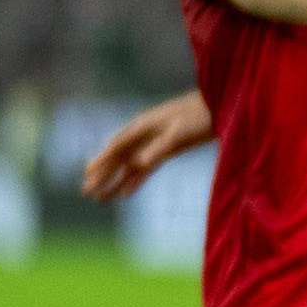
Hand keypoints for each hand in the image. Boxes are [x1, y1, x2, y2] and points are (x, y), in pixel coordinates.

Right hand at [81, 91, 213, 201]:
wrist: (220, 108)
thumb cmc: (198, 116)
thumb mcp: (179, 133)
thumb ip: (159, 148)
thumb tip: (138, 164)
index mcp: (141, 126)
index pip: (116, 146)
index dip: (102, 160)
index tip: (88, 173)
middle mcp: (143, 135)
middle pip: (118, 158)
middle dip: (102, 175)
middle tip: (86, 192)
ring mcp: (154, 143)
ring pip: (129, 166)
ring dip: (115, 181)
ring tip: (100, 198)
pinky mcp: (167, 150)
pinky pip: (145, 169)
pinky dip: (135, 180)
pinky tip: (125, 194)